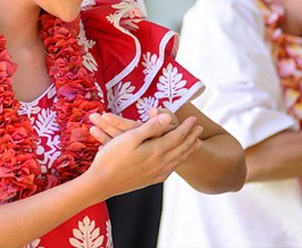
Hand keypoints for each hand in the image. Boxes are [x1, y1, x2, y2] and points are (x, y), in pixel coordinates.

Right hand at [87, 113, 202, 198]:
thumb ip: (150, 127)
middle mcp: (161, 163)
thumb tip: (167, 118)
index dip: (187, 127)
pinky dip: (178, 161)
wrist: (101, 184)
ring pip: (178, 160)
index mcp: (157, 151)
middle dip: (192, 137)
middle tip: (200, 128)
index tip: (194, 119)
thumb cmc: (112, 158)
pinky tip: (176, 160)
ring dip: (188, 149)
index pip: (178, 136)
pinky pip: (171, 169)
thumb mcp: (130, 137)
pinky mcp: (150, 180)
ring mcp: (156, 173)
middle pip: (182, 148)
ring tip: (195, 143)